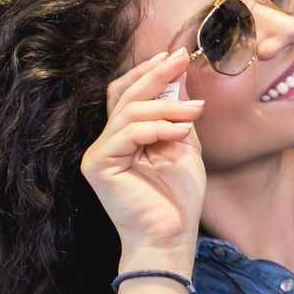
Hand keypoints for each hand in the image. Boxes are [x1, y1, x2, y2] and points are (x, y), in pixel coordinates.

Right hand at [80, 49, 207, 266]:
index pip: (128, 94)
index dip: (148, 72)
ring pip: (129, 111)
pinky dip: (158, 128)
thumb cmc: (178, 198)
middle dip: (155, 74)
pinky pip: (127, 133)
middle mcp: (107, 141)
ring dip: (167, 107)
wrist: (171, 237)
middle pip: (124, 94)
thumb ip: (178, 113)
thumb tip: (179, 76)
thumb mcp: (184, 145)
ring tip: (195, 113)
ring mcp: (99, 153)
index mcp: (125, 136)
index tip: (176, 56)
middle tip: (181, 58)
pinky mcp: (98, 165)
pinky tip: (181, 132)